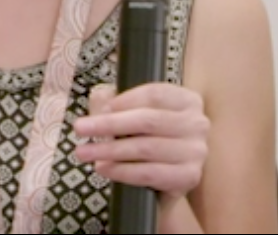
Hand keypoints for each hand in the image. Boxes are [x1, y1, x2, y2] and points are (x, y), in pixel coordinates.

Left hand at [72, 82, 209, 196]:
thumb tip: (99, 97)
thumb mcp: (138, 118)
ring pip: (145, 148)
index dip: (125, 100)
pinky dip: (122, 171)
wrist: (168, 183)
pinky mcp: (188, 177)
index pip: (155, 94)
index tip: (100, 107)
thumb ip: (119, 104)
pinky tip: (103, 168)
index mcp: (189, 100)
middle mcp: (198, 123)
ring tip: (84, 152)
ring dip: (109, 150)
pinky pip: (148, 173)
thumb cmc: (151, 142)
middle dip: (109, 124)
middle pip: (148, 120)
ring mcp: (196, 151)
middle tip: (79, 128)